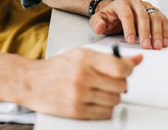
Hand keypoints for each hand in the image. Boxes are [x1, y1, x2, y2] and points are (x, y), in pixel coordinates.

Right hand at [21, 47, 141, 118]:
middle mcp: (82, 75)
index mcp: (84, 58)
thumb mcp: (80, 54)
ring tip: (98, 91)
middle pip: (121, 86)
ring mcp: (80, 94)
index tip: (125, 70)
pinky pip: (105, 113)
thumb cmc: (56, 68)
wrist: (31, 81)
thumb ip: (109, 58)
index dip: (128, 70)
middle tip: (108, 81)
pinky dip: (104, 108)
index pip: (120, 67)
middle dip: (118, 84)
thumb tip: (137, 59)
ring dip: (111, 97)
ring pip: (115, 100)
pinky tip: (94, 100)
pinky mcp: (77, 110)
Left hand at [90, 0, 167, 49]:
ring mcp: (147, 6)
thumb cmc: (109, 18)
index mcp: (121, 3)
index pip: (127, 14)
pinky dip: (165, 31)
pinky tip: (164, 42)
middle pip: (142, 16)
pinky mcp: (155, 12)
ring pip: (155, 17)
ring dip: (157, 33)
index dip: (129, 28)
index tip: (130, 41)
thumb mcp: (98, 20)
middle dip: (145, 32)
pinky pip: (163, 20)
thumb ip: (97, 24)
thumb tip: (99, 28)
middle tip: (146, 46)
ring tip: (157, 46)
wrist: (116, 14)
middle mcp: (135, 2)